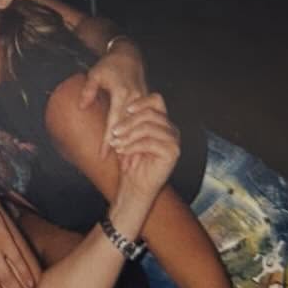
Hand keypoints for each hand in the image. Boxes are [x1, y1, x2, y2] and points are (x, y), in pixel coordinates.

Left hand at [77, 38, 147, 158]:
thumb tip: (81, 106)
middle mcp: (135, 99)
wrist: (129, 55)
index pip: (114, 122)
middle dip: (124, 148)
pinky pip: (141, 123)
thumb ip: (88, 90)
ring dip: (133, 145)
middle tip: (119, 168)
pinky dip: (138, 136)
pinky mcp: (145, 103)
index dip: (108, 140)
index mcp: (122, 93)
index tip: (103, 155)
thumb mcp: (95, 74)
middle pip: (128, 128)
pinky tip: (136, 149)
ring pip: (137, 128)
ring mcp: (142, 101)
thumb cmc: (109, 65)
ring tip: (128, 164)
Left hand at [107, 93, 178, 215]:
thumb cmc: (130, 161)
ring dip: (128, 135)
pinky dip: (132, 146)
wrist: (135, 186)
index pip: (157, 100)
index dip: (141, 101)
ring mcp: (174, 140)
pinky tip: (122, 151)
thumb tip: (121, 104)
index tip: (125, 109)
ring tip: (115, 144)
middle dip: (128, 122)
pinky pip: (149, 142)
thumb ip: (127, 120)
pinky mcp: (173, 152)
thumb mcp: (126, 136)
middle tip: (113, 132)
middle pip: (151, 113)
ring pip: (149, 127)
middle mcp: (171, 129)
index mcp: (162, 122)